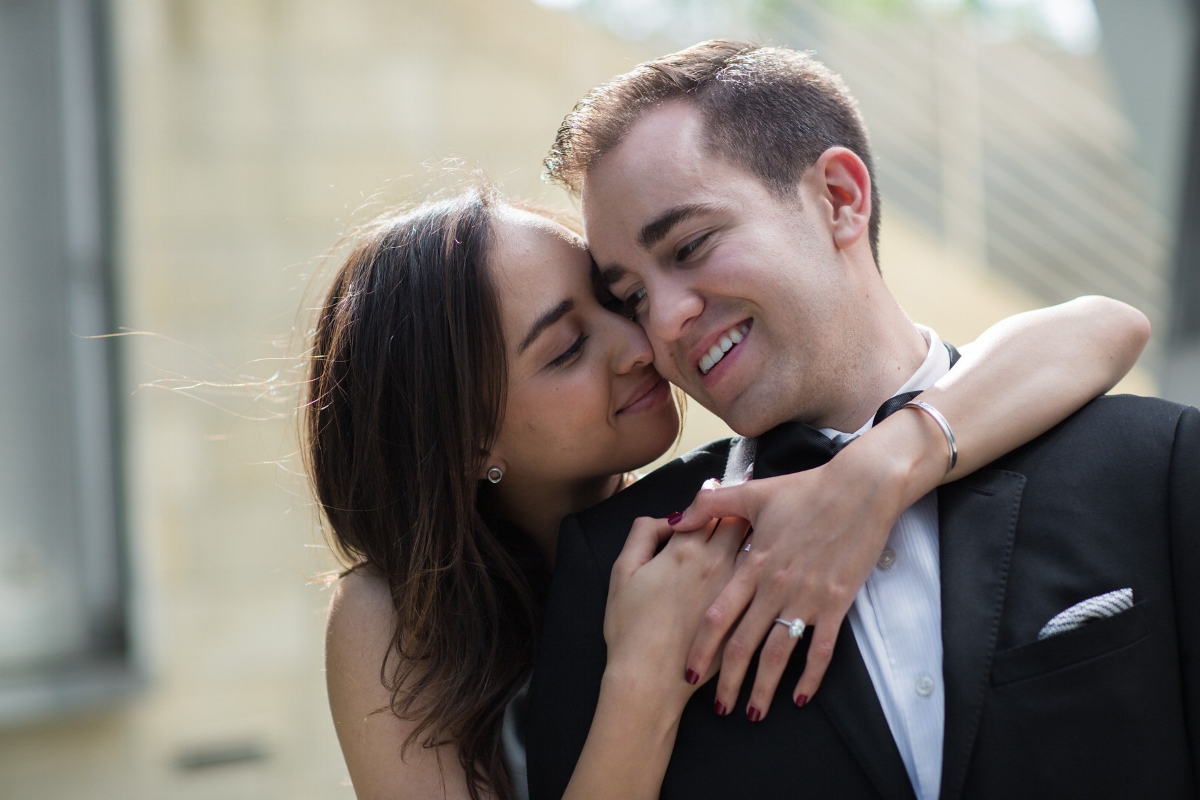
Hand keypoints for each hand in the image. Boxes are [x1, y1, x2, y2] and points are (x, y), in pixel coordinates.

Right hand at [604, 515, 749, 705]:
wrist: (649, 678)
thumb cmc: (630, 626)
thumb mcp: (622, 571)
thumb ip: (643, 533)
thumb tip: (669, 519)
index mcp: (684, 549)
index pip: (710, 507)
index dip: (714, 497)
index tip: (717, 491)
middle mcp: (715, 563)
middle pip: (739, 522)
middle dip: (742, 512)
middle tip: (743, 510)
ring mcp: (735, 590)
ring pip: (756, 550)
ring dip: (757, 539)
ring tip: (761, 537)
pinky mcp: (746, 615)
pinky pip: (763, 584)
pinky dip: (765, 574)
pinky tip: (763, 576)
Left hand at [670, 433, 928, 720]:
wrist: (860, 490)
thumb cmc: (806, 490)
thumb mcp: (754, 493)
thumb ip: (712, 506)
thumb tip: (678, 516)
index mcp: (753, 565)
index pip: (719, 615)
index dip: (701, 646)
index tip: (688, 671)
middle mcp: (776, 587)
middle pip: (745, 644)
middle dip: (727, 680)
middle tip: (718, 708)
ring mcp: (807, 598)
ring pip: (779, 653)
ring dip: (764, 687)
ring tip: (752, 713)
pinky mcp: (837, 603)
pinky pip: (822, 648)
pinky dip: (810, 676)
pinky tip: (799, 697)